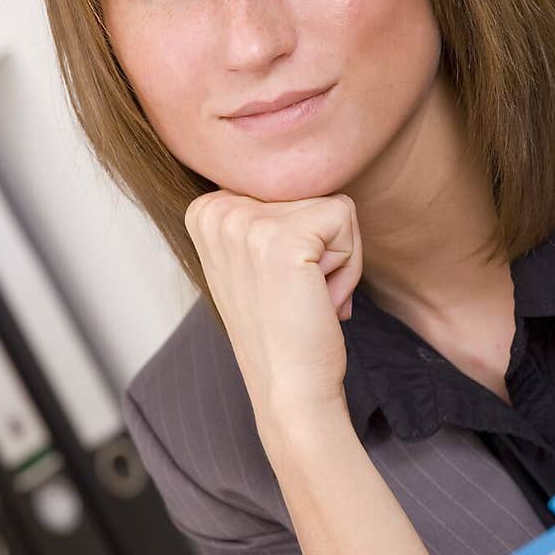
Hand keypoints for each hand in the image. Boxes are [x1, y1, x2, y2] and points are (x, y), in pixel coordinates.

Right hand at [184, 189, 362, 426]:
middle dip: (322, 245)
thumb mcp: (256, 261)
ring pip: (334, 206)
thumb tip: (308, 164)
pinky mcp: (284, 238)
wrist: (289, 390)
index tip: (280, 281)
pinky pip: (347, 219)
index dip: (301, 236)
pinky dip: (348, 267)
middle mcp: (218, 210)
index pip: (287, 185)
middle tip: (298, 294)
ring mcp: (247, 223)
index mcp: (206, 211)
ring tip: (306, 298)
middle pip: (311, 190)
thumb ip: (266, 215)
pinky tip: (319, 300)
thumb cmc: (284, 332)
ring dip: (338, 258)